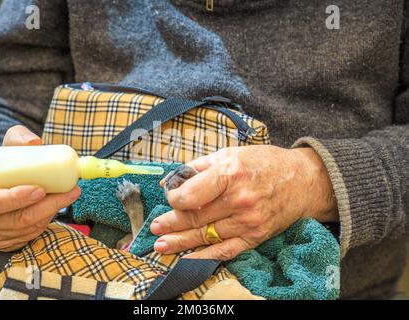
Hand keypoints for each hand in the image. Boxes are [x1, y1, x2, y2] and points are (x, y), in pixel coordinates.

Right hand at [0, 125, 80, 251]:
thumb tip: (35, 142)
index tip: (41, 189)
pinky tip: (53, 208)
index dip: (17, 198)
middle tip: (71, 191)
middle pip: (16, 219)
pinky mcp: (1, 245)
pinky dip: (45, 222)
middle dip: (48, 205)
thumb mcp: (3, 152)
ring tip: (67, 196)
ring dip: (51, 213)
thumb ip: (16, 139)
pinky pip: (29, 236)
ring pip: (27, 229)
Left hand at [150, 145, 337, 259]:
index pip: (190, 194)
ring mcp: (248, 222)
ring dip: (180, 242)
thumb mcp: (230, 153)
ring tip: (161, 245)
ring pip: (205, 236)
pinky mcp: (255, 237)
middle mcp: (239, 200)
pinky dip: (203, 257)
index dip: (174, 200)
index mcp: (230, 173)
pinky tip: (186, 259)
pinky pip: (224, 251)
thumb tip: (171, 181)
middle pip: (195, 217)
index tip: (170, 199)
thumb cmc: (264, 163)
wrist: (302, 180)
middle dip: (170, 223)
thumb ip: (198, 166)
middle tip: (155, 227)